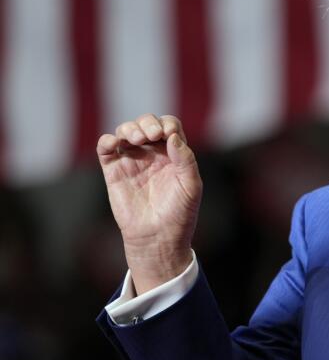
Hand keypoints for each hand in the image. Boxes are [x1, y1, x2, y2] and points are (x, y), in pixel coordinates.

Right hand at [97, 114, 202, 293]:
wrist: (158, 237)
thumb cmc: (179, 213)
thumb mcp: (191, 186)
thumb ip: (186, 159)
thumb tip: (172, 136)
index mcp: (174, 154)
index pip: (169, 126)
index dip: (167, 124)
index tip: (167, 135)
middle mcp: (152, 154)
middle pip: (146, 123)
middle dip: (148, 122)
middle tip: (152, 136)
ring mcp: (132, 161)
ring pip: (125, 131)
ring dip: (129, 128)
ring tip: (136, 139)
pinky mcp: (114, 172)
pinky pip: (106, 149)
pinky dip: (106, 140)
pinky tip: (113, 143)